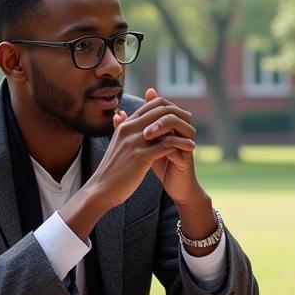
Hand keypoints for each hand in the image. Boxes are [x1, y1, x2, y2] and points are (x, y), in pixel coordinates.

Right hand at [90, 92, 198, 208]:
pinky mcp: (141, 157)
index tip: (180, 116)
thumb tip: (121, 113)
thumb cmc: (112, 168)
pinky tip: (190, 149)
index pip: (151, 105)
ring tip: (193, 137)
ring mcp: (134, 142)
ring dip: (182, 130)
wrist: (101, 189)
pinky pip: (166, 145)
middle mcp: (129, 129)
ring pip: (165, 126)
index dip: (169, 108)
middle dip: (178, 115)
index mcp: (125, 125)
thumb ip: (120, 127)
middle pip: (160, 111)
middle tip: (190, 123)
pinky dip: (180, 145)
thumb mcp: (116, 143)